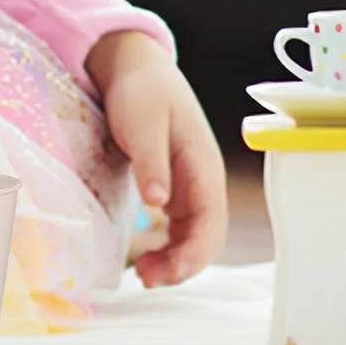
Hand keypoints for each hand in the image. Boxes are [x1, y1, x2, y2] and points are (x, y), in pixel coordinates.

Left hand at [86, 30, 226, 288]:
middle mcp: (202, 178)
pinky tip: (147, 255)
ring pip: (194, 235)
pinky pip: (180, 226)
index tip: (169, 273)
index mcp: (202, 163)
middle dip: (184, 265)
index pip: (211, 221)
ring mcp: (190, 183)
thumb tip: (159, 202)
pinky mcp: (174, 185)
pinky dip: (168, 246)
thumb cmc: (141, 89)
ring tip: (144, 273)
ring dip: (176, 259)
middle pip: (206, 236)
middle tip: (147, 278)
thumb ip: (151, 162)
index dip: (195, 254)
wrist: (134, 65)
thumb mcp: (142, 122)